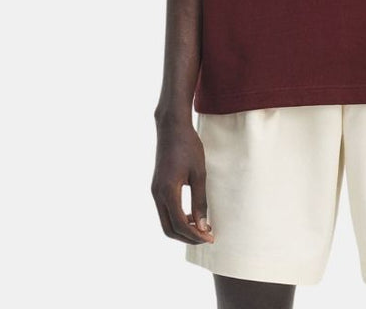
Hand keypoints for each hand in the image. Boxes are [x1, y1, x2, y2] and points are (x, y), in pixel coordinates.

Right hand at [150, 117, 214, 244]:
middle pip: (169, 229)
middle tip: (206, 237)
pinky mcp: (157, 187)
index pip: (180, 224)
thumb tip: (202, 226)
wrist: (172, 127)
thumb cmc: (188, 147)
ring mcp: (155, 191)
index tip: (210, 238)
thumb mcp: (199, 174)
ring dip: (182, 228)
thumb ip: (200, 201)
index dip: (195, 235)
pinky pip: (164, 211)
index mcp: (167, 192)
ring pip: (165, 221)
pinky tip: (192, 214)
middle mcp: (157, 194)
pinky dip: (177, 218)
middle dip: (187, 237)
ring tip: (202, 226)